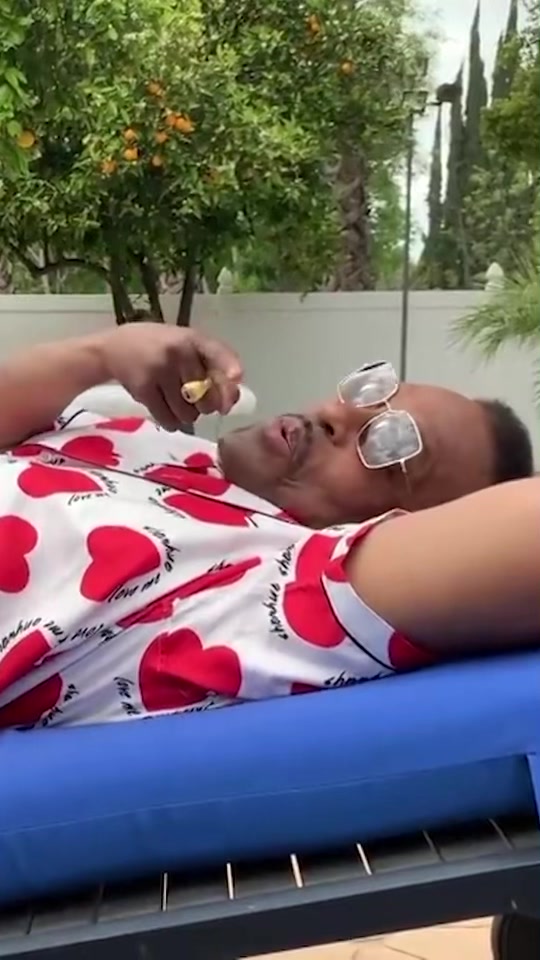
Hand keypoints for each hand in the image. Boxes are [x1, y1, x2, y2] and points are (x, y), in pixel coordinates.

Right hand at [100, 323, 242, 429]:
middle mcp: (178, 352)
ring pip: (188, 413)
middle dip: (204, 407)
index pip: (216, 352)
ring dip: (186, 416)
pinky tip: (166, 411)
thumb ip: (210, 366)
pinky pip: (168, 419)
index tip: (236, 378)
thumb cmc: (158, 348)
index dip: (229, 366)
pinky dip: (171, 422)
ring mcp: (160, 370)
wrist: (112, 348)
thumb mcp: (184, 345)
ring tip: (176, 402)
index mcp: (192, 338)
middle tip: (194, 400)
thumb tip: (230, 401)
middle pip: (206, 397)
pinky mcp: (144, 389)